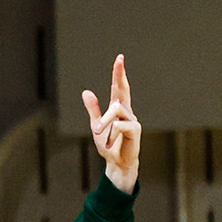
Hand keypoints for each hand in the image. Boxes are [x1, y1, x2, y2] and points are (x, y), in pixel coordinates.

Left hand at [82, 55, 140, 192]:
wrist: (117, 163)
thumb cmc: (109, 145)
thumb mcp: (96, 126)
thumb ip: (93, 109)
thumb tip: (86, 92)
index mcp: (118, 109)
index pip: (119, 87)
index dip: (119, 73)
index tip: (120, 58)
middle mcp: (127, 112)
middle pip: (121, 93)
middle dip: (118, 80)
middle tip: (114, 73)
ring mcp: (132, 120)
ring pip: (115, 113)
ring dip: (104, 124)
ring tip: (99, 136)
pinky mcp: (135, 130)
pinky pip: (118, 126)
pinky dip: (110, 136)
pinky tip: (109, 144)